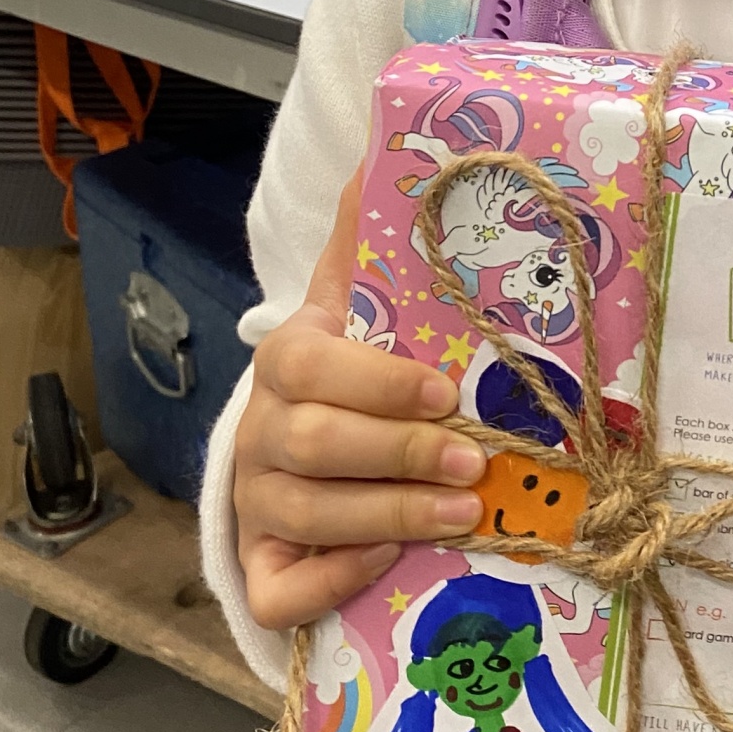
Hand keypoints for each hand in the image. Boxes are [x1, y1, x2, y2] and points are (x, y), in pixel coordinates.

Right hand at [234, 171, 483, 629]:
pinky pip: (279, 587)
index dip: (376, 381)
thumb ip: (375, 233)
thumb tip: (392, 144)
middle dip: (401, 454)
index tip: (445, 391)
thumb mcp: (361, 297)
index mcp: (288, 360)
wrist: (307, 439)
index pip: (310, 364)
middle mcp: (262, 431)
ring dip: (390, 515)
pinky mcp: (262, 563)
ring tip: (463, 512)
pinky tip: (387, 559)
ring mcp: (257, 501)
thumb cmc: (353, 366)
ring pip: (307, 513)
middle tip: (475, 462)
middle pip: (314, 444)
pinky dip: (330, 580)